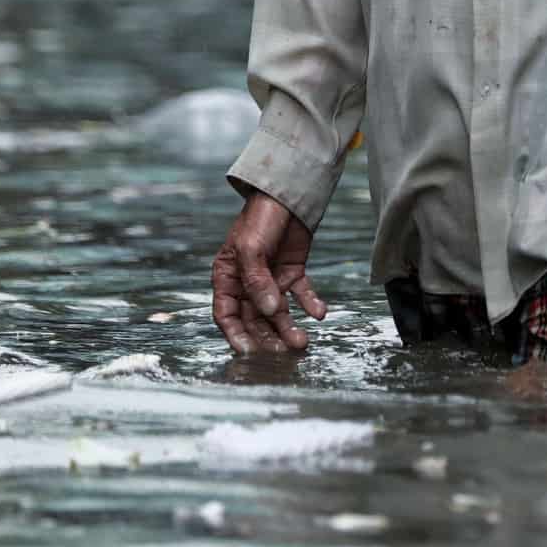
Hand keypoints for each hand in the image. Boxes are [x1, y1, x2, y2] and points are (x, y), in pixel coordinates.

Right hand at [212, 189, 326, 354]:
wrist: (288, 194)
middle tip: (284, 351)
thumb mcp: (251, 248)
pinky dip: (310, 305)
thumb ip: (257, 281)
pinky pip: (301, 295)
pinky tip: (319, 313)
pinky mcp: (293, 272)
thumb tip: (268, 311)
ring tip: (303, 341)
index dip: (235, 335)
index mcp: (228, 277)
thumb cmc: (260, 218)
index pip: (226, 314)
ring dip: (289, 327)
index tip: (250, 352)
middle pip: (254, 319)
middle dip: (267, 337)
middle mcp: (247, 283)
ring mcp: (271, 279)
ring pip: (277, 312)